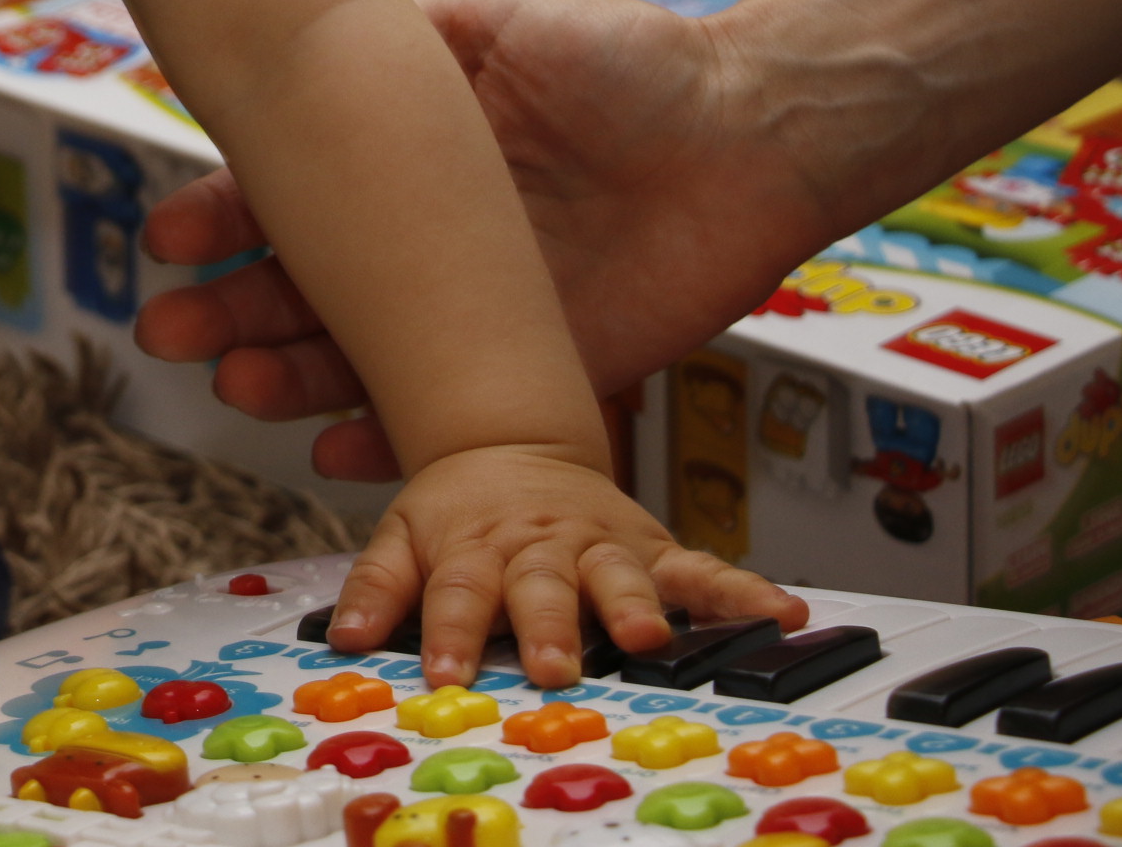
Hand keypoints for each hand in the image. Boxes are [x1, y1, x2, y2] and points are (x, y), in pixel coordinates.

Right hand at [136, 0, 832, 477]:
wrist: (753, 128)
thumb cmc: (630, 60)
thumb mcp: (496, 20)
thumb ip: (405, 38)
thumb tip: (310, 46)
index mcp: (408, 164)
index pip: (293, 198)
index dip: (225, 219)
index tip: (169, 238)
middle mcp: (429, 244)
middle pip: (304, 290)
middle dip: (227, 311)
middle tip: (168, 330)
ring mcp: (478, 315)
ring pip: (356, 360)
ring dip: (285, 379)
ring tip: (235, 384)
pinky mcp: (542, 372)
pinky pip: (450, 418)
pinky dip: (387, 441)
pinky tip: (331, 448)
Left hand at [333, 445, 806, 687]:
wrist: (508, 444)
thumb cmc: (458, 509)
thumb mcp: (402, 535)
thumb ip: (377, 587)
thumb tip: (343, 637)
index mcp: (476, 548)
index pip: (457, 596)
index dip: (450, 636)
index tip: (444, 677)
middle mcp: (542, 549)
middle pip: (542, 591)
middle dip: (547, 629)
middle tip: (551, 666)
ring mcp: (600, 548)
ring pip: (621, 578)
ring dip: (636, 609)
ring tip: (651, 638)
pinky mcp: (652, 549)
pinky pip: (702, 569)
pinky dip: (740, 590)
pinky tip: (778, 611)